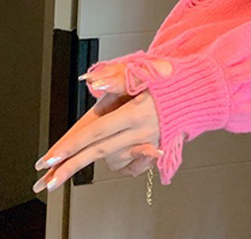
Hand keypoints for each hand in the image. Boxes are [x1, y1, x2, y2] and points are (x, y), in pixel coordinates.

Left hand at [33, 59, 170, 191]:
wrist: (201, 91)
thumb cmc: (173, 78)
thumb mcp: (147, 71)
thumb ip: (118, 77)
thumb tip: (94, 82)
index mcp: (136, 112)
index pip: (97, 132)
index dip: (72, 145)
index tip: (52, 157)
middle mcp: (141, 131)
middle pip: (100, 152)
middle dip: (72, 166)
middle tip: (48, 180)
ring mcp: (148, 142)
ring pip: (113, 159)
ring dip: (95, 159)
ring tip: (76, 160)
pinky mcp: (155, 148)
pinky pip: (132, 164)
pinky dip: (120, 163)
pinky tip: (110, 158)